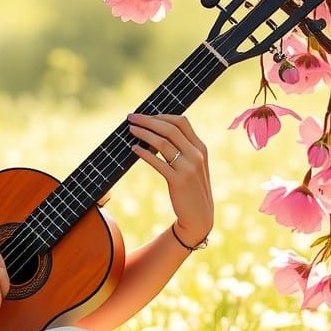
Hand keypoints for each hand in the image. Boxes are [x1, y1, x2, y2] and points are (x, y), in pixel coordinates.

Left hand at [127, 112, 213, 244]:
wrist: (199, 215)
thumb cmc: (191, 189)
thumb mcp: (193, 166)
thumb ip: (183, 149)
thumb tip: (158, 134)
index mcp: (200, 147)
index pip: (181, 122)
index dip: (161, 116)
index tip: (145, 115)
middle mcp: (196, 154)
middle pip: (170, 129)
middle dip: (148, 120)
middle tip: (131, 117)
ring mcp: (188, 167)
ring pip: (162, 143)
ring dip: (143, 134)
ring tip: (130, 130)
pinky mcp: (178, 181)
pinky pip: (158, 162)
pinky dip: (144, 153)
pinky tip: (133, 149)